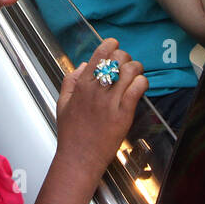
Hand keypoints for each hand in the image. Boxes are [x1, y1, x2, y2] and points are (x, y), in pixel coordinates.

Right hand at [54, 38, 146, 176]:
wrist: (79, 158)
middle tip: (126, 66)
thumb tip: (82, 65)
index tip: (115, 46)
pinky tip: (140, 86)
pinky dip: (142, 83)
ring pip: (130, 71)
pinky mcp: (123, 114)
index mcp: (81, 85)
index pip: (99, 55)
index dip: (110, 45)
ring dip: (136, 69)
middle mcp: (96, 90)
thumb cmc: (71, 133)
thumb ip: (70, 81)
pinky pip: (137, 89)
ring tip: (136, 75)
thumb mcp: (62, 103)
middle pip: (117, 59)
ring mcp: (110, 102)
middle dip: (125, 58)